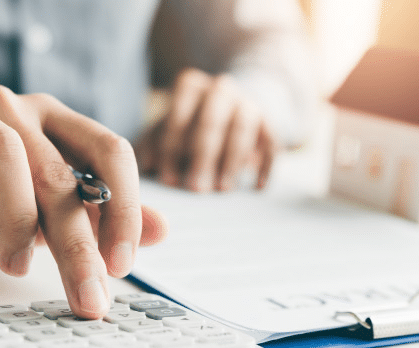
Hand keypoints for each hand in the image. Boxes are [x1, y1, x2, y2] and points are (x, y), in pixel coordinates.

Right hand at [0, 85, 167, 317]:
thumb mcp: (43, 215)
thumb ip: (98, 217)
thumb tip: (162, 230)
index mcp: (58, 124)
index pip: (111, 153)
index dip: (124, 209)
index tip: (122, 266)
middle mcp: (20, 109)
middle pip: (62, 172)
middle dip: (78, 244)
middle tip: (87, 296)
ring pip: (9, 156)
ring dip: (15, 221)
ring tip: (15, 266)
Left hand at [135, 68, 278, 191]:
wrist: (233, 107)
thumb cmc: (190, 124)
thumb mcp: (169, 129)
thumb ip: (154, 144)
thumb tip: (146, 166)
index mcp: (191, 86)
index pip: (179, 114)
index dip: (172, 148)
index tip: (169, 181)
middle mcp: (221, 89)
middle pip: (212, 120)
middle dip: (203, 157)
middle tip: (196, 189)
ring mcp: (249, 103)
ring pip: (243, 128)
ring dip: (232, 160)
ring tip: (222, 189)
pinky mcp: (270, 123)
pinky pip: (272, 143)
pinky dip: (266, 165)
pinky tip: (257, 187)